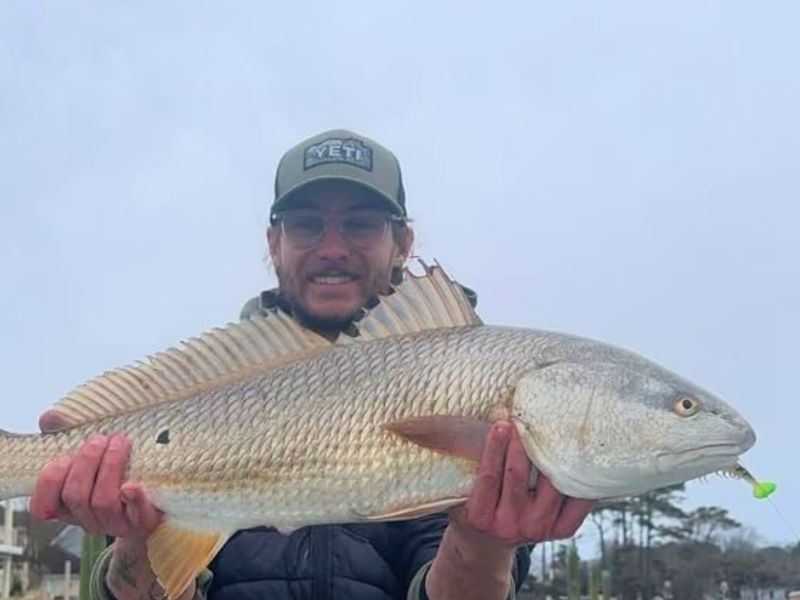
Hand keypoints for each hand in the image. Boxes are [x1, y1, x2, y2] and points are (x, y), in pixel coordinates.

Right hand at [29, 409, 160, 540]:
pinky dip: (135, 498)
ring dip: (110, 467)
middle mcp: (88, 519)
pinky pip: (137, 514)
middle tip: (99, 440)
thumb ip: (65, 438)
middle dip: (86, 463)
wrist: (156, 503)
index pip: (43, 506)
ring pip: (102, 501)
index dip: (49, 482)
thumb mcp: (88, 459)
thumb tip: (48, 418)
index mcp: (69, 508)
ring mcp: (115, 522)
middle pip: (76, 496)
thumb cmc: (114, 476)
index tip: (64, 457)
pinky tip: (133, 485)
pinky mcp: (143, 521)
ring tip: (119, 442)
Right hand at [450, 421, 592, 549]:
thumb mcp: (463, 490)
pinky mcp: (560, 531)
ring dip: (553, 456)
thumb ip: (475, 464)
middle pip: (518, 477)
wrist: (490, 541)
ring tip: (556, 430)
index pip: (488, 476)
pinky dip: (580, 479)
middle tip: (528, 419)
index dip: (495, 448)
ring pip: (550, 486)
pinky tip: (580, 457)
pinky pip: (576, 502)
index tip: (501, 424)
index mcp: (480, 516)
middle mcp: (508, 526)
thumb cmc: (476, 503)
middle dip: (522, 444)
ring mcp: (536, 529)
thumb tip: (495, 421)